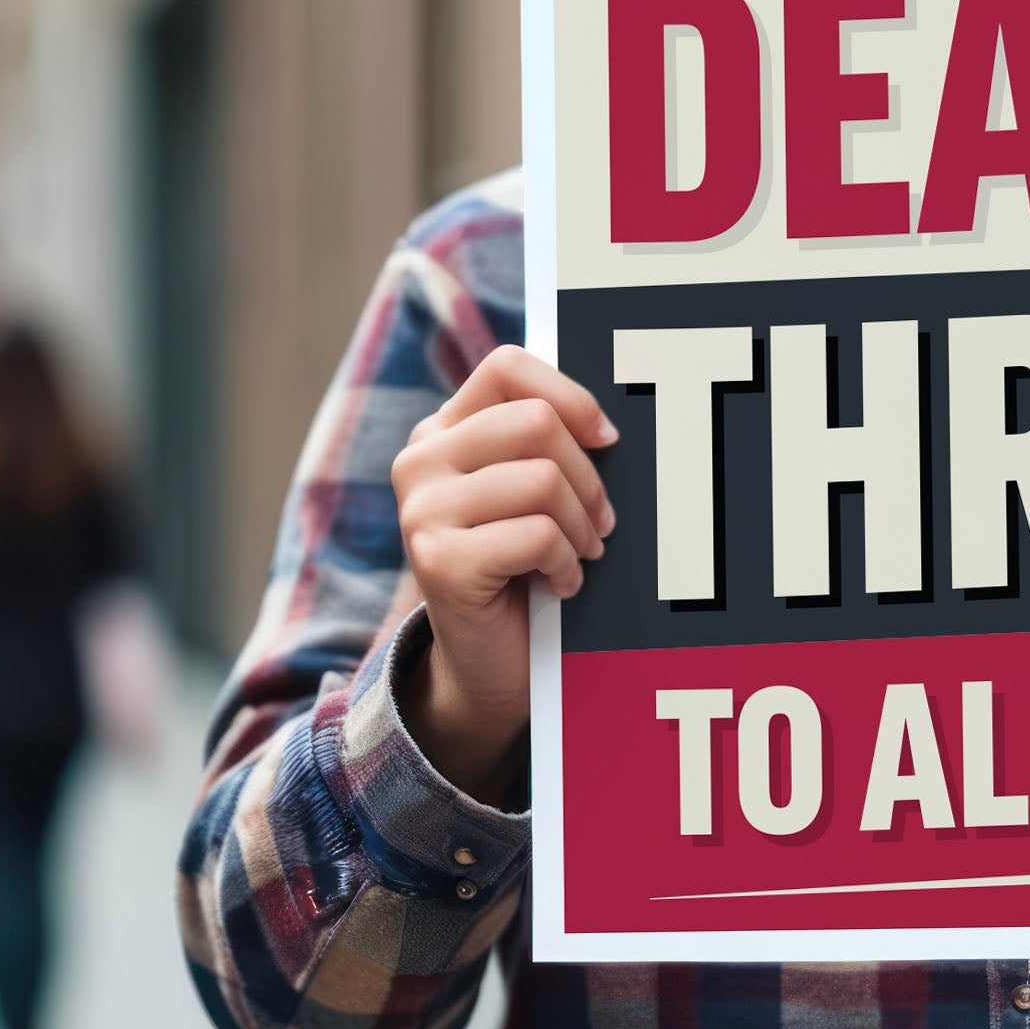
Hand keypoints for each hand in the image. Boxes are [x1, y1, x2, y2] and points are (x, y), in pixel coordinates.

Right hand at [390, 346, 616, 801]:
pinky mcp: (437, 560)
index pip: (507, 367)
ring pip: (543, 479)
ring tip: (580, 554)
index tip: (606, 439)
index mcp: (444, 429)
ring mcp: (421, 510)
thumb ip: (547, 444)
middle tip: (602, 522)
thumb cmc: (522, 564)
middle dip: (589, 477)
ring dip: (582, 526)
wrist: (486, 661)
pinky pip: (537, 535)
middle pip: (538, 423)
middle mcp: (421, 460)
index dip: (569, 395)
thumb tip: (608, 422)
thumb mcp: (530, 491)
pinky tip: (558, 584)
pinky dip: (566, 564)